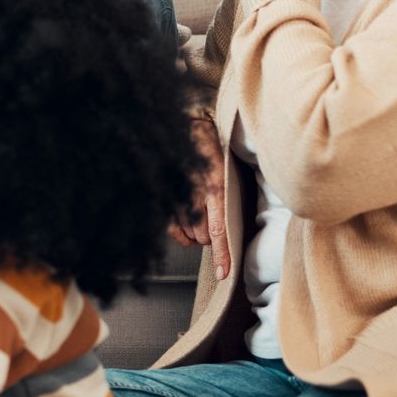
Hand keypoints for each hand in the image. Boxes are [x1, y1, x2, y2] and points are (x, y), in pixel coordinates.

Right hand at [167, 115, 231, 279]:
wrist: (184, 122)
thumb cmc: (209, 144)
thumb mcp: (227, 167)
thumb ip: (228, 194)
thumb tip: (233, 222)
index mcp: (215, 186)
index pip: (219, 230)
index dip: (222, 254)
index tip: (225, 274)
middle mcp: (194, 193)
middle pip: (203, 236)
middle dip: (210, 238)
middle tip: (213, 222)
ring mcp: (176, 196)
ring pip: (188, 233)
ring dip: (196, 233)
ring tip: (200, 217)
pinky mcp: (163, 195)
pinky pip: (171, 228)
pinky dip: (180, 233)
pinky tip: (186, 229)